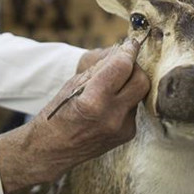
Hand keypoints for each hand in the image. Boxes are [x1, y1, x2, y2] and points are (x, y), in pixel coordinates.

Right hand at [0, 39, 149, 193]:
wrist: (52, 149)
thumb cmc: (58, 113)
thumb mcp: (73, 84)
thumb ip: (100, 69)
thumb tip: (122, 52)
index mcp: (94, 101)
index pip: (123, 67)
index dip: (128, 51)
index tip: (131, 44)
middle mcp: (112, 116)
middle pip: (141, 81)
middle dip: (134, 68)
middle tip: (124, 63)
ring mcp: (122, 128)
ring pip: (138, 94)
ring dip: (128, 85)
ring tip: (109, 87)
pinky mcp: (127, 135)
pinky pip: (133, 108)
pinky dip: (125, 100)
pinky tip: (108, 104)